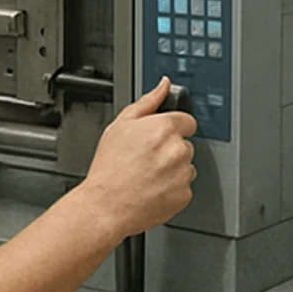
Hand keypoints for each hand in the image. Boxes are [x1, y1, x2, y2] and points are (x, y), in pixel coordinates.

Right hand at [76, 77, 196, 240]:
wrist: (106, 206)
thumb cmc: (109, 168)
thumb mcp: (120, 125)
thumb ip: (147, 101)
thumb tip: (163, 85)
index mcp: (165, 128)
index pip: (186, 121)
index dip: (171, 128)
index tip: (159, 138)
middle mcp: (178, 149)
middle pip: (185, 144)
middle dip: (170, 149)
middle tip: (146, 159)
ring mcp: (183, 173)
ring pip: (185, 166)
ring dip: (172, 169)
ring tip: (146, 175)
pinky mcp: (184, 195)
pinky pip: (184, 187)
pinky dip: (172, 188)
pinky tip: (152, 188)